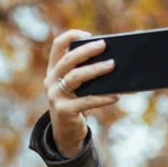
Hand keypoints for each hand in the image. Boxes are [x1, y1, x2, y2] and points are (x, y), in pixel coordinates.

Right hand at [43, 30, 118, 157]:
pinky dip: (103, 98)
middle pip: (68, 60)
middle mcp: (51, 80)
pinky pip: (86, 101)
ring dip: (96, 70)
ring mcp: (55, 95)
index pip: (57, 46)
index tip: (88, 34)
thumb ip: (88, 75)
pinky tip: (116, 95)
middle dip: (87, 50)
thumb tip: (115, 62)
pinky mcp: (63, 110)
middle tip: (104, 45)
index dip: (70, 36)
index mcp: (54, 70)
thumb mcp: (79, 87)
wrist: (67, 132)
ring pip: (76, 77)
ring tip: (113, 65)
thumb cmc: (78, 104)